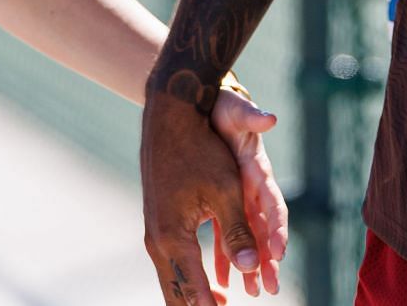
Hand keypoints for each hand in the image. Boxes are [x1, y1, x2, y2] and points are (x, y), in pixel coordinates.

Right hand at [141, 79, 275, 304]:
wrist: (169, 118)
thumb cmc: (201, 150)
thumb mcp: (225, 190)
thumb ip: (238, 231)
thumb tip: (252, 266)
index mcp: (174, 237)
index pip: (194, 291)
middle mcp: (158, 241)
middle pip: (175, 294)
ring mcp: (154, 233)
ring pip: (171, 280)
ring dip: (193, 297)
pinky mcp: (158, 223)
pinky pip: (170, 263)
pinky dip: (187, 279)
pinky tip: (207, 286)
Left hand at [208, 87, 287, 296]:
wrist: (208, 104)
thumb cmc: (226, 107)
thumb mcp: (236, 111)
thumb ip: (251, 116)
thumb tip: (269, 117)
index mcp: (259, 171)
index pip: (274, 204)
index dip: (278, 227)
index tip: (277, 251)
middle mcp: (253, 188)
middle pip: (264, 230)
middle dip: (268, 260)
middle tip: (270, 287)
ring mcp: (238, 197)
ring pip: (246, 238)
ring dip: (250, 264)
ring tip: (252, 291)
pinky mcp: (221, 201)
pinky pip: (224, 234)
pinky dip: (225, 256)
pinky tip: (222, 278)